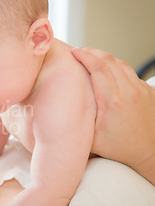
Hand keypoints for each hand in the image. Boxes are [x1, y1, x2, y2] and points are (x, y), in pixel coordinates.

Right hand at [71, 47, 154, 183]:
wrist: (148, 153)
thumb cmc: (118, 148)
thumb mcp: (91, 138)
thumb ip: (78, 121)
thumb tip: (58, 110)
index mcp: (112, 102)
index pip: (97, 67)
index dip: (84, 55)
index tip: (73, 52)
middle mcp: (129, 93)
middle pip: (109, 60)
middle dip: (92, 52)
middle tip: (79, 51)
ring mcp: (142, 91)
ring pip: (122, 64)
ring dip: (105, 58)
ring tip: (92, 58)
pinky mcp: (149, 92)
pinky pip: (131, 73)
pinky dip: (118, 68)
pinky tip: (109, 72)